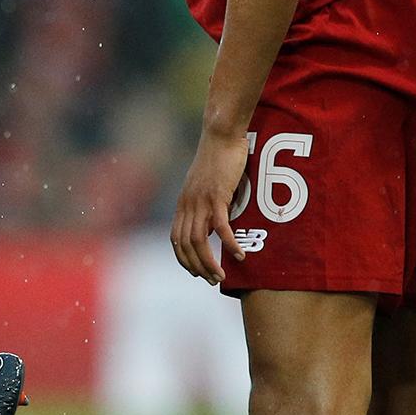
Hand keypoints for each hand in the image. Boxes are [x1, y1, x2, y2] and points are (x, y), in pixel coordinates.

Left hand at [171, 126, 250, 284]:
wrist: (221, 134)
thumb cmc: (218, 158)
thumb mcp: (207, 184)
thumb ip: (207, 203)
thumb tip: (216, 221)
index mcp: (183, 203)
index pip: (175, 239)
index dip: (183, 259)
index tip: (196, 272)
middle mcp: (188, 205)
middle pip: (185, 245)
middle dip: (196, 267)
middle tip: (212, 280)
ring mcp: (201, 201)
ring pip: (199, 241)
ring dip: (209, 262)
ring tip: (221, 276)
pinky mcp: (217, 196)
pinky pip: (221, 227)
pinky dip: (230, 244)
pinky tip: (239, 256)